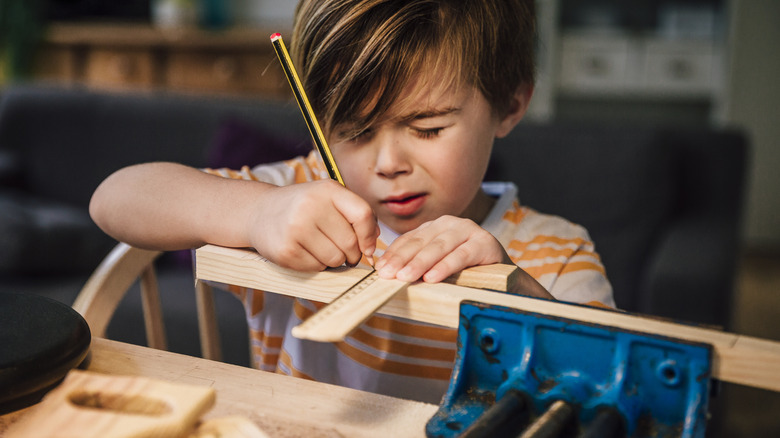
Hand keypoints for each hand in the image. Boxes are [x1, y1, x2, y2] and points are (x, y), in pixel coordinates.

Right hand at [247, 180, 378, 270]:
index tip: (368, 247)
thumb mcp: (328, 197)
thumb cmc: (302, 206)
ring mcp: (296, 229)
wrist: (259, 212)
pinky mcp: (285, 251)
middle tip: (344, 251)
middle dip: (352, 253)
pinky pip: (317, 267)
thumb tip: (374, 240)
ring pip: (336, 259)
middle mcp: (310, 206)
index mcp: (327, 190)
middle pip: (350, 243)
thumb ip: (355, 212)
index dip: (370, 236)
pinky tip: (306, 252)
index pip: (362, 215)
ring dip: (335, 260)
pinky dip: (317, 265)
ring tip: (321, 248)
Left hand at [376, 215, 509, 282]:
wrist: (506, 279)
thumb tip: (388, 273)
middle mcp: (450, 224)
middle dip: (402, 259)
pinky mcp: (485, 243)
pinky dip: (445, 266)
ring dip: (420, 263)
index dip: (393, 254)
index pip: (409, 239)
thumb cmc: (467, 273)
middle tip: (387, 274)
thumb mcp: (438, 266)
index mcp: (435, 227)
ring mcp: (469, 230)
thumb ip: (418, 265)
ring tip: (405, 277)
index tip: (379, 269)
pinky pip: (461, 255)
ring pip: (439, 247)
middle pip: (421, 242)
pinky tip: (432, 277)